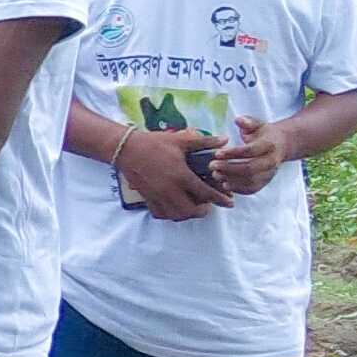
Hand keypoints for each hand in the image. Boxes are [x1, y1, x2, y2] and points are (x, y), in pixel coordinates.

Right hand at [112, 124, 229, 220]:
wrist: (126, 149)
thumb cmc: (155, 143)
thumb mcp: (181, 140)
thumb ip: (204, 142)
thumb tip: (225, 140)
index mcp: (181, 175)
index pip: (206, 193)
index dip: (220, 199)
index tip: (230, 203)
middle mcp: (170, 189)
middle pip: (191, 210)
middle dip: (204, 211)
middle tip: (209, 206)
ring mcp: (157, 196)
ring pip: (176, 215)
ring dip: (187, 214)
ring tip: (192, 208)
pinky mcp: (147, 198)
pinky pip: (160, 214)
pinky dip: (170, 214)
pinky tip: (174, 208)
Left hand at [207, 113, 285, 195]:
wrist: (282, 145)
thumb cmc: (265, 133)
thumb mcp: (258, 124)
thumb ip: (249, 122)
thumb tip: (238, 120)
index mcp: (269, 145)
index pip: (250, 151)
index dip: (232, 153)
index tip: (216, 153)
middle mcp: (271, 161)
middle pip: (250, 169)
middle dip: (229, 168)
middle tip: (212, 166)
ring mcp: (270, 173)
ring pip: (250, 181)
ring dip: (231, 180)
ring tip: (215, 175)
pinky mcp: (266, 182)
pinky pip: (252, 189)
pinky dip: (238, 189)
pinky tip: (225, 185)